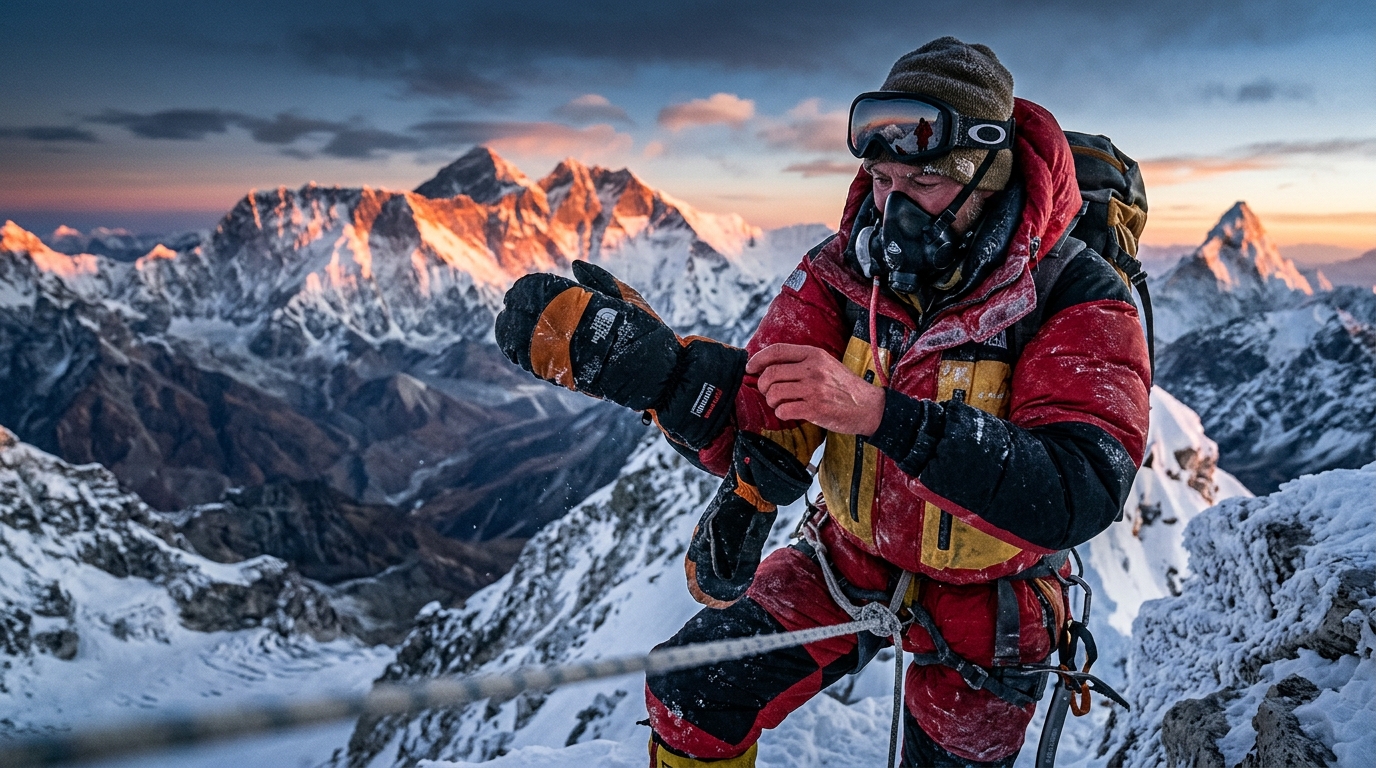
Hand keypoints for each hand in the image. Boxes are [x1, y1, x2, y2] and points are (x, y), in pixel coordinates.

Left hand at [747, 343, 884, 435]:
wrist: (870, 407)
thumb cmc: (844, 387)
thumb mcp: (826, 364)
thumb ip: (801, 362)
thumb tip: (768, 366)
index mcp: (814, 354)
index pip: (776, 351)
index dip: (758, 359)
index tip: (750, 368)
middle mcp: (813, 369)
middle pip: (770, 374)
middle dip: (762, 386)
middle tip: (767, 393)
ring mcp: (814, 389)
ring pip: (774, 393)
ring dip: (771, 401)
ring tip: (780, 404)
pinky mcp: (815, 409)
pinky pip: (783, 410)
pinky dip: (781, 413)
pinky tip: (789, 413)